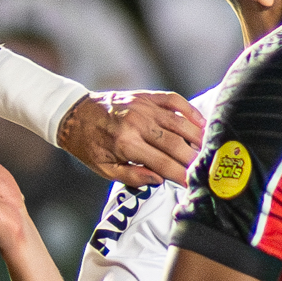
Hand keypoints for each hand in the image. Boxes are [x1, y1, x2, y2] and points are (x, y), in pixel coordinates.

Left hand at [56, 90, 203, 187]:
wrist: (74, 114)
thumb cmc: (90, 146)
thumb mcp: (104, 169)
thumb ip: (132, 176)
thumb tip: (159, 179)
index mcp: (126, 144)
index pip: (162, 163)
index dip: (181, 175)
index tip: (192, 184)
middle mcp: (137, 123)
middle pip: (175, 143)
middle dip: (193, 158)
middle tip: (206, 168)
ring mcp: (143, 107)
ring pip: (179, 122)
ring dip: (197, 136)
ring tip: (208, 149)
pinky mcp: (145, 96)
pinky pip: (174, 100)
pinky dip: (190, 110)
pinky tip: (201, 122)